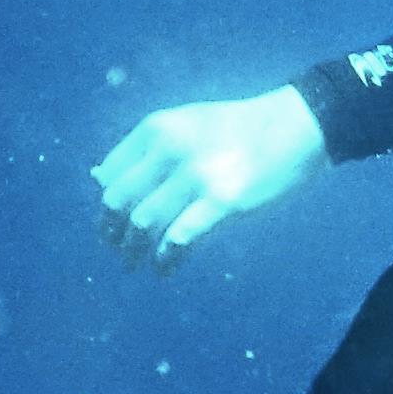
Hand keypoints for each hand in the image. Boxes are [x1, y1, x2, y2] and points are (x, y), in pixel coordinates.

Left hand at [95, 86, 324, 263]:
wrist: (295, 126)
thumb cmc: (239, 128)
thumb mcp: (185, 124)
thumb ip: (145, 149)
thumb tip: (96, 179)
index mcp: (157, 128)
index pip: (110, 174)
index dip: (105, 204)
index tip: (110, 224)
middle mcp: (169, 150)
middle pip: (118, 202)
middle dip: (110, 232)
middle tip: (116, 249)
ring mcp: (195, 176)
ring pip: (143, 224)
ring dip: (133, 252)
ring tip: (135, 264)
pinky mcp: (222, 201)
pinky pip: (179, 239)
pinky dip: (166, 260)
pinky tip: (165, 269)